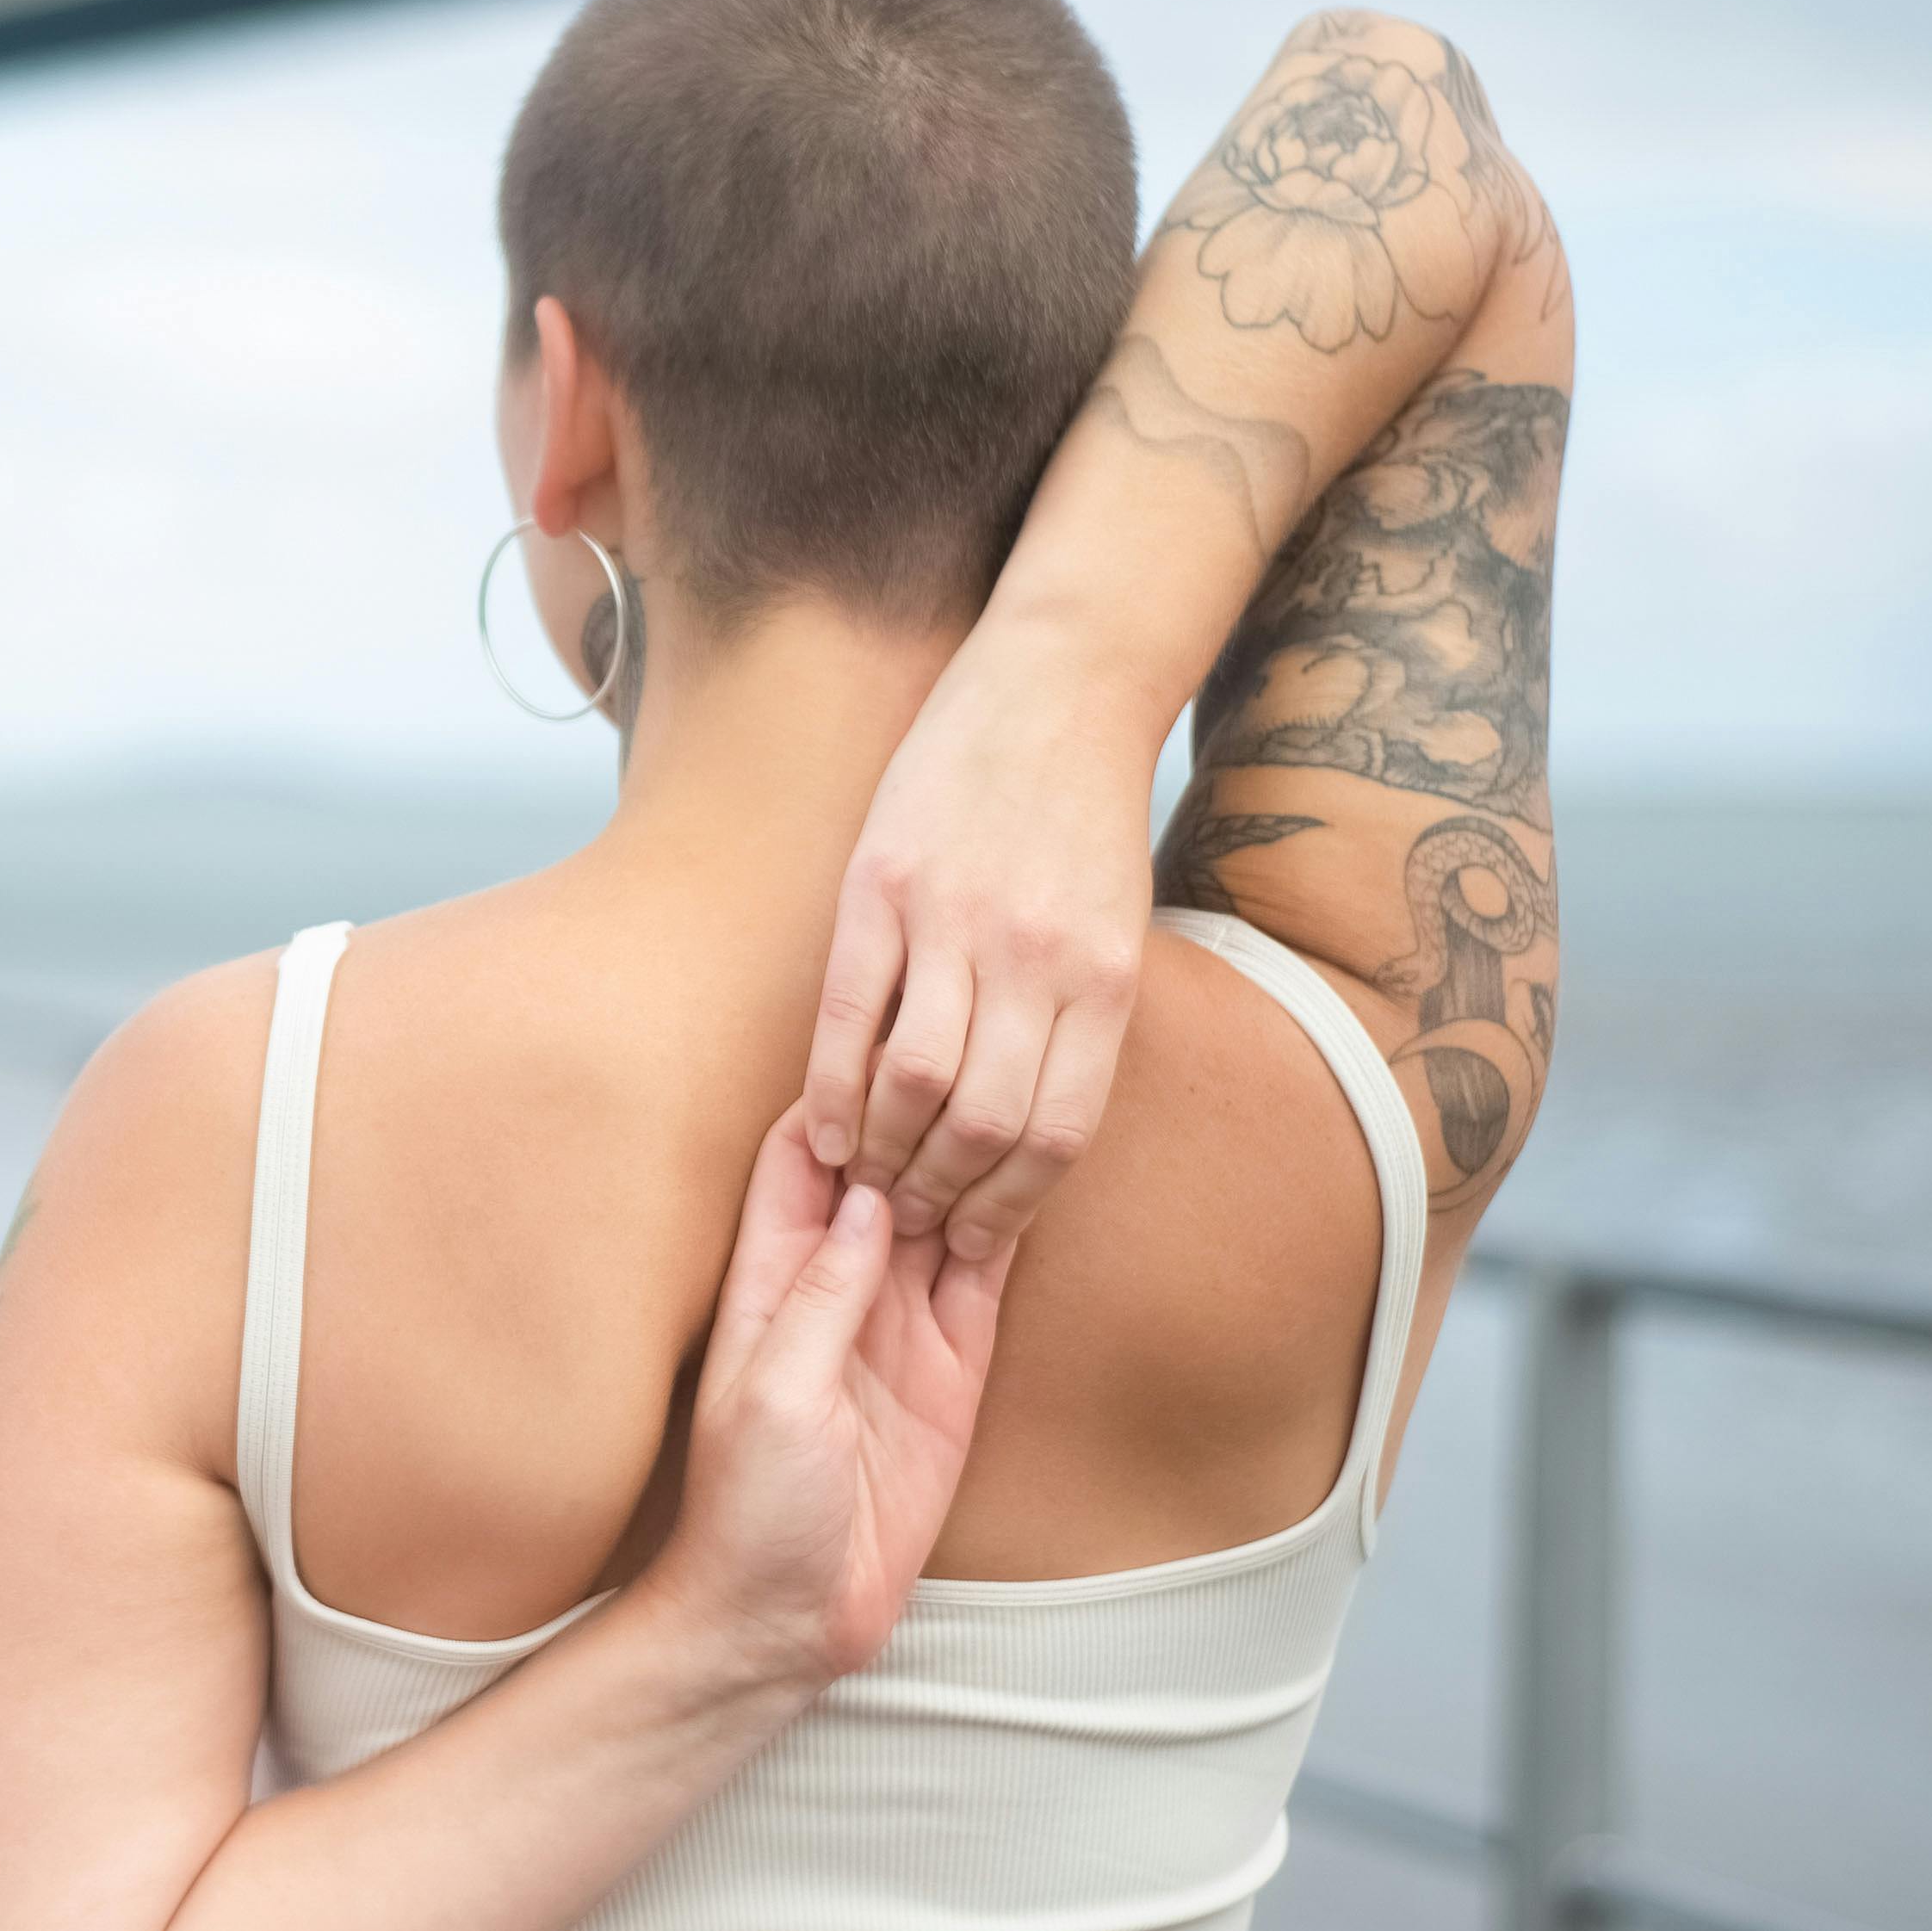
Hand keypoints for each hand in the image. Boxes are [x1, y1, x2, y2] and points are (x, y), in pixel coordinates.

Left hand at [652, 1117, 1018, 1688]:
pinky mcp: (953, 1370)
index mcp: (770, 1280)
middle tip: (968, 1068)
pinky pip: (983, 1282)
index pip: (798, 1159)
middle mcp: (836, 1289)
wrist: (785, 1617)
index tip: (885, 1048)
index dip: (835, 1100)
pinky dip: (1006, 1232)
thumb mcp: (775, 1393)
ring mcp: (899, 1326)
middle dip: (916, 1119)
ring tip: (1008, 1104)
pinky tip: (1033, 1177)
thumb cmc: (749, 1511)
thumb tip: (866, 1193)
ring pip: (938, 1214)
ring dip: (966, 1167)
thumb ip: (822, 1294)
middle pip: (878, 1171)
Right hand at [802, 591, 1155, 1262]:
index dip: (1009, 1209)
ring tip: (864, 1180)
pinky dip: (830, 1086)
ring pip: (915, 1080)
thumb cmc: (1083, 821)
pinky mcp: (884, 885)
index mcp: (1104, 981)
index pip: (1057, 1134)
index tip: (974, 1243)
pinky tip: (820, 1128)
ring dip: (881, 1151)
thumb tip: (1019, 1141)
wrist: (1058, 687)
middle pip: (985, 1123)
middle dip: (940, 1196)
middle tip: (908, 1223)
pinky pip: (848, 1011)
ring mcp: (957, 919)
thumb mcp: (1112, 932)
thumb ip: (1073, 1026)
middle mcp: (1037, 958)